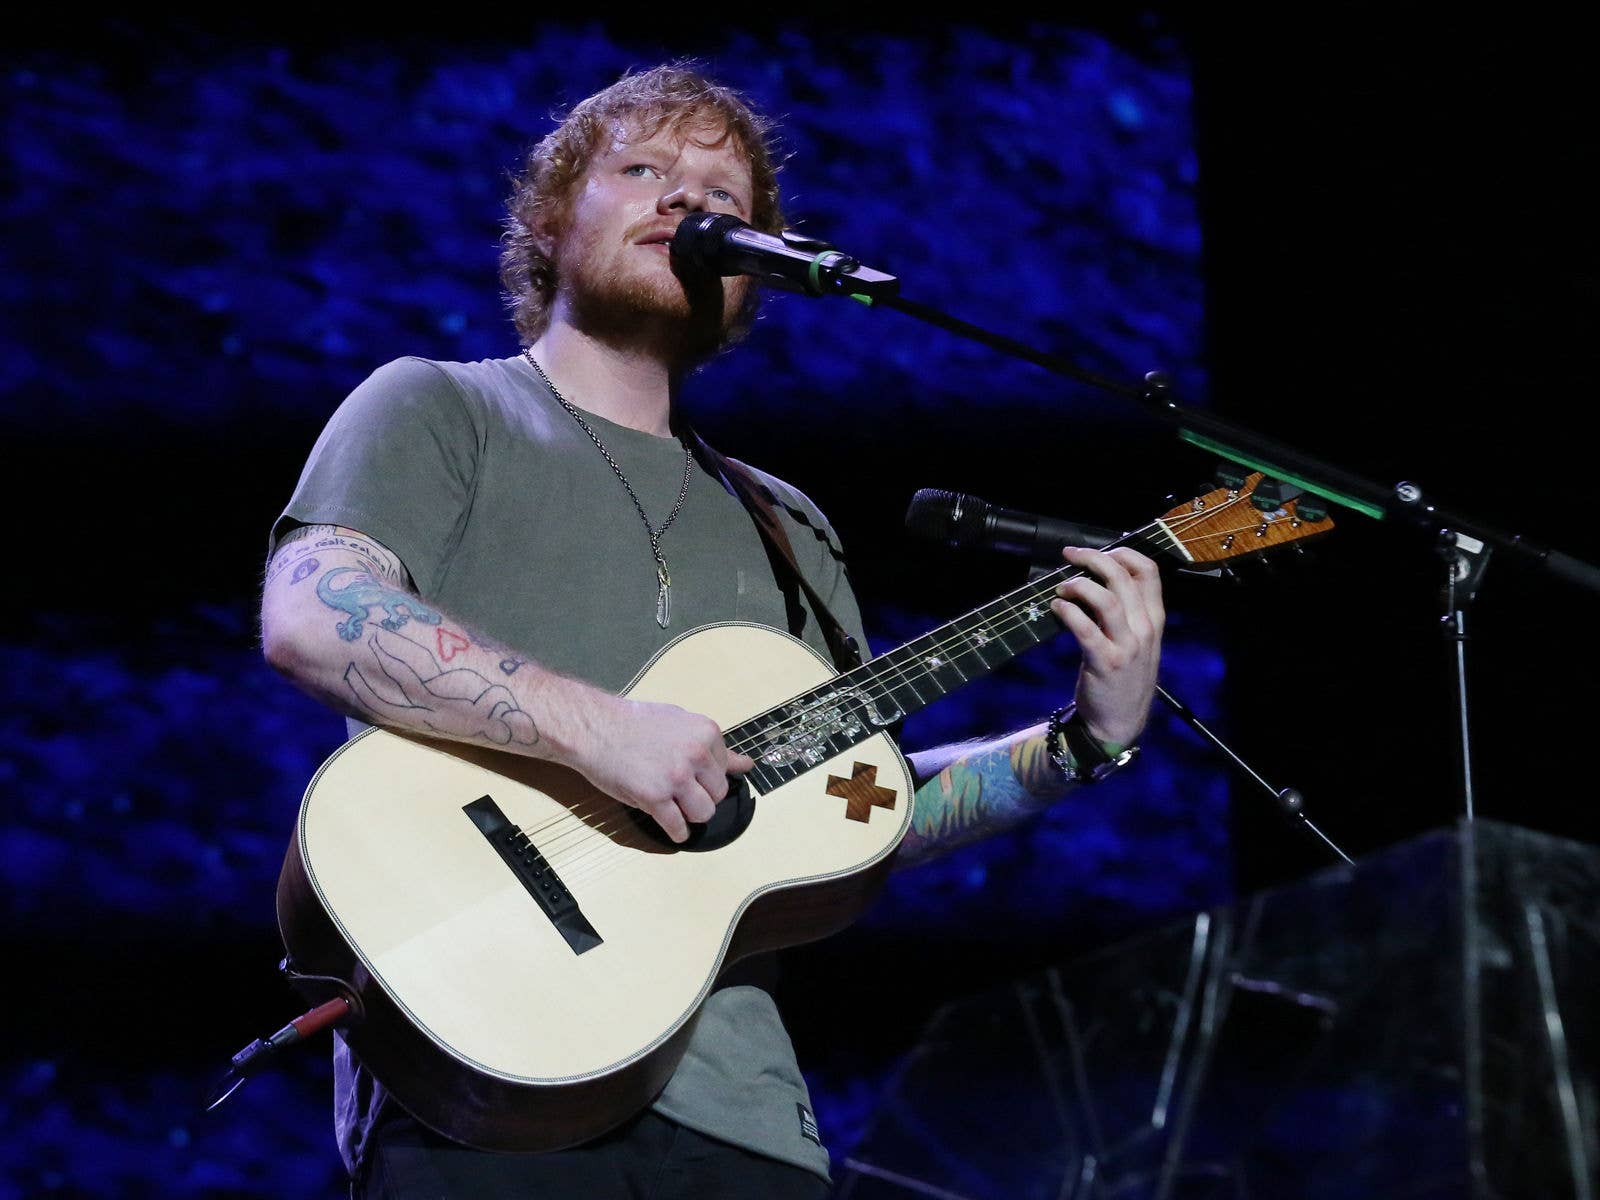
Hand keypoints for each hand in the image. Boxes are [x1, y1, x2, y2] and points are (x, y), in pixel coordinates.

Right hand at [573, 696, 754, 843]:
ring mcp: (676, 777)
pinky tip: (670, 826)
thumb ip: (714, 748)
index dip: (705, 775)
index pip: (724, 770)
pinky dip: (677, 832)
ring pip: (704, 813)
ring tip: (673, 805)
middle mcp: (696, 755)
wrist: (595, 728)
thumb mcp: (680, 724)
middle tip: (677, 789)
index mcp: (706, 734)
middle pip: (717, 794)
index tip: (686, 771)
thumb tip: (746, 765)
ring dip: (690, 814)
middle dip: (700, 796)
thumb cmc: (633, 724)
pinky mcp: (655, 798)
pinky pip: (678, 827)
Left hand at [1051, 545, 1164, 748]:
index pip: (1149, 571)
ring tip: (1062, 587)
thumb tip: (1094, 578)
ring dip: (1079, 585)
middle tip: (1069, 555)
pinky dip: (1068, 611)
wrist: (1120, 722)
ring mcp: (1128, 647)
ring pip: (1106, 599)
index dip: (1123, 552)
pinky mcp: (1105, 662)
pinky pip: (1085, 628)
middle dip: (1093, 558)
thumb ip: (1124, 612)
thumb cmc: (1123, 677)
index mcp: (1154, 619)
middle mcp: (1145, 629)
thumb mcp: (1136, 641)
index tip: (1099, 550)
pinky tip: (1056, 607)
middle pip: (1123, 578)